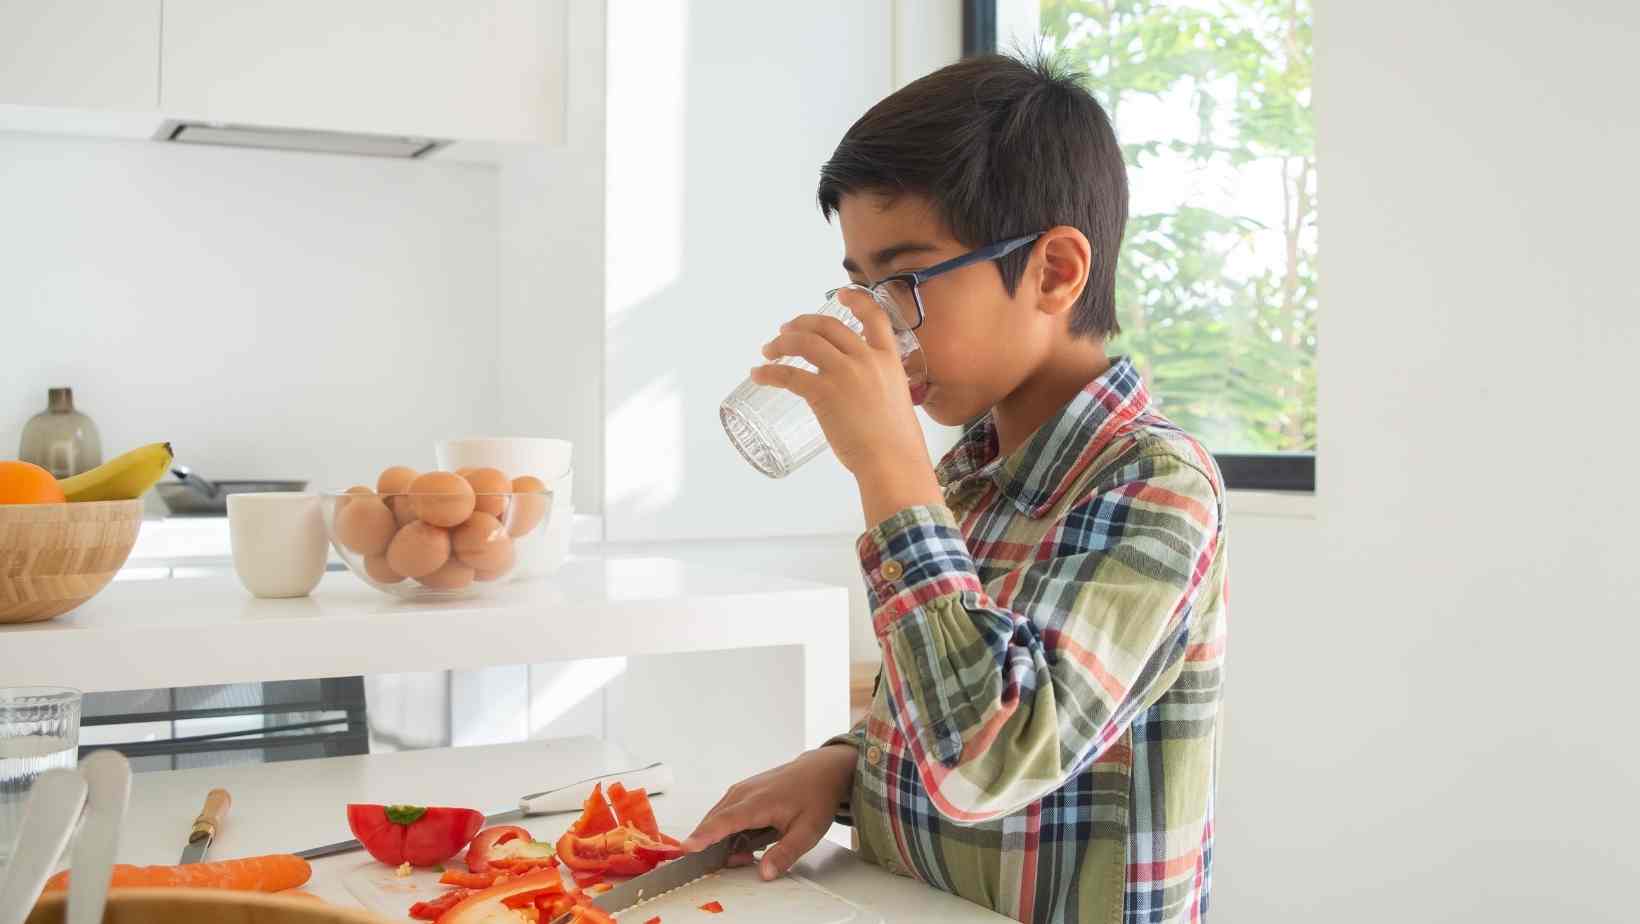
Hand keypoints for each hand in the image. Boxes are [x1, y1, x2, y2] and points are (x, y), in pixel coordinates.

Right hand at [681, 745, 856, 880]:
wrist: (820, 771)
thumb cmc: (815, 797)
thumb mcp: (808, 832)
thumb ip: (785, 854)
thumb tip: (765, 873)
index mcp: (758, 802)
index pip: (724, 821)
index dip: (704, 836)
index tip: (687, 849)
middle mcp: (743, 794)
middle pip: (714, 823)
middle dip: (716, 848)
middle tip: (741, 861)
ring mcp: (739, 791)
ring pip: (717, 820)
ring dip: (724, 841)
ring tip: (753, 850)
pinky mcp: (739, 793)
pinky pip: (724, 815)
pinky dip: (728, 832)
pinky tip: (750, 840)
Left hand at [755, 287, 941, 523]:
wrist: (893, 461)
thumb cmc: (897, 442)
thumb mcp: (896, 400)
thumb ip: (878, 388)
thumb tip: (859, 394)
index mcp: (888, 359)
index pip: (874, 316)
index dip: (856, 300)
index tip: (841, 294)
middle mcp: (865, 359)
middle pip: (828, 326)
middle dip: (802, 323)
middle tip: (786, 329)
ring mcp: (843, 373)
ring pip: (804, 342)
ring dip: (781, 342)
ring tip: (768, 349)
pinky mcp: (823, 393)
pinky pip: (788, 374)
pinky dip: (768, 372)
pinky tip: (758, 374)